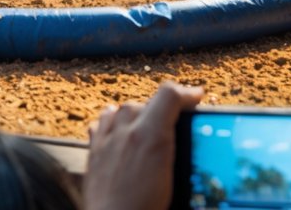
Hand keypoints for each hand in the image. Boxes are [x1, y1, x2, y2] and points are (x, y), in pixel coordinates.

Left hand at [84, 81, 202, 209]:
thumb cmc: (144, 209)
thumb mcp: (176, 178)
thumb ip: (179, 149)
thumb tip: (193, 127)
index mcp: (150, 136)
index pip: (169, 95)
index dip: (187, 92)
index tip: (197, 96)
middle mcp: (126, 133)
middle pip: (145, 102)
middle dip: (163, 108)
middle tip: (177, 122)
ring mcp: (107, 141)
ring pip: (121, 109)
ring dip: (136, 112)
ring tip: (147, 124)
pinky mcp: (94, 153)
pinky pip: (100, 125)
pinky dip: (111, 123)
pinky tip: (117, 132)